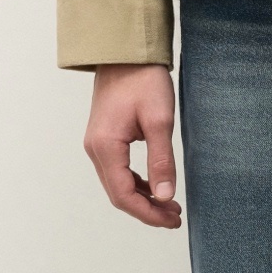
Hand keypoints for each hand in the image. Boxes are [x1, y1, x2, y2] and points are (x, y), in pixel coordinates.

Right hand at [84, 64, 180, 227]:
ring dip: (142, 198)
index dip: (148, 213)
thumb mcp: (159, 120)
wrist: (125, 52)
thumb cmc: (144, 80)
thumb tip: (165, 197)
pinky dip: (136, 182)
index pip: (124, 195)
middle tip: (175, 217)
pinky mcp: (104, 138)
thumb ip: (162, 160)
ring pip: (117, 184)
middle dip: (147, 210)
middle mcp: (95, 149)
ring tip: (170, 205)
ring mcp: (97, 144)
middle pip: (118, 194)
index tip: (172, 220)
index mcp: (106, 147)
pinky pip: (117, 170)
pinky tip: (156, 185)